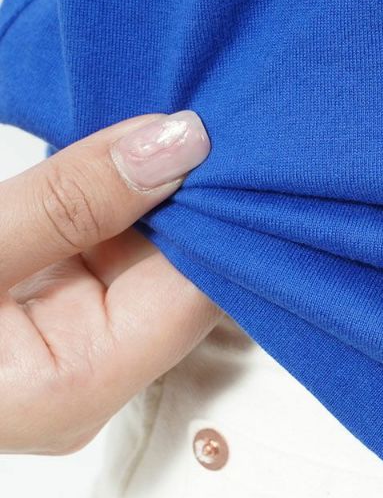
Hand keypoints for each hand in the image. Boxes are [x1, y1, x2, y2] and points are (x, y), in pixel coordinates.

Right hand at [0, 111, 221, 453]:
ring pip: (142, 264)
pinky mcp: (44, 320)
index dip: (217, 215)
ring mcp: (67, 351)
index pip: (196, 296)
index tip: (223, 136)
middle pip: (177, 281)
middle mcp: (88, 380)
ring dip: (143, 197)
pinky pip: (102, 259)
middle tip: (194, 111)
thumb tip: (175, 145)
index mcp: (77, 386)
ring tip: (153, 122)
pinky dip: (106, 209)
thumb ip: (71, 198)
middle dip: (183, 199)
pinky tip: (110, 159)